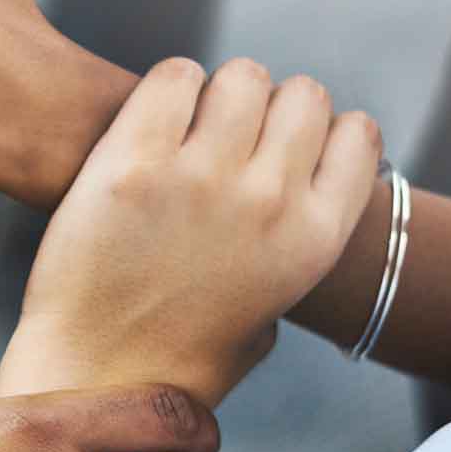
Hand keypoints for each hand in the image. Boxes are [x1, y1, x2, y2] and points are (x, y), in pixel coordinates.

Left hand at [0, 58, 383, 405]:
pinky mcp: (132, 164)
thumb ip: (291, 257)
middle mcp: (269, 202)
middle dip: (271, 109)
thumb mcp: (266, 318)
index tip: (285, 151)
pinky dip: (169, 87)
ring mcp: (201, 178)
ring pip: (243, 77)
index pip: (359, 136)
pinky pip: (174, 77)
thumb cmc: (175, 358)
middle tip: (228, 139)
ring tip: (187, 128)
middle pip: (303, 96)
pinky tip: (151, 121)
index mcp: (314, 241)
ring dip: (219, 93)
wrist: (91, 375)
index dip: (321, 135)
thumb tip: (295, 210)